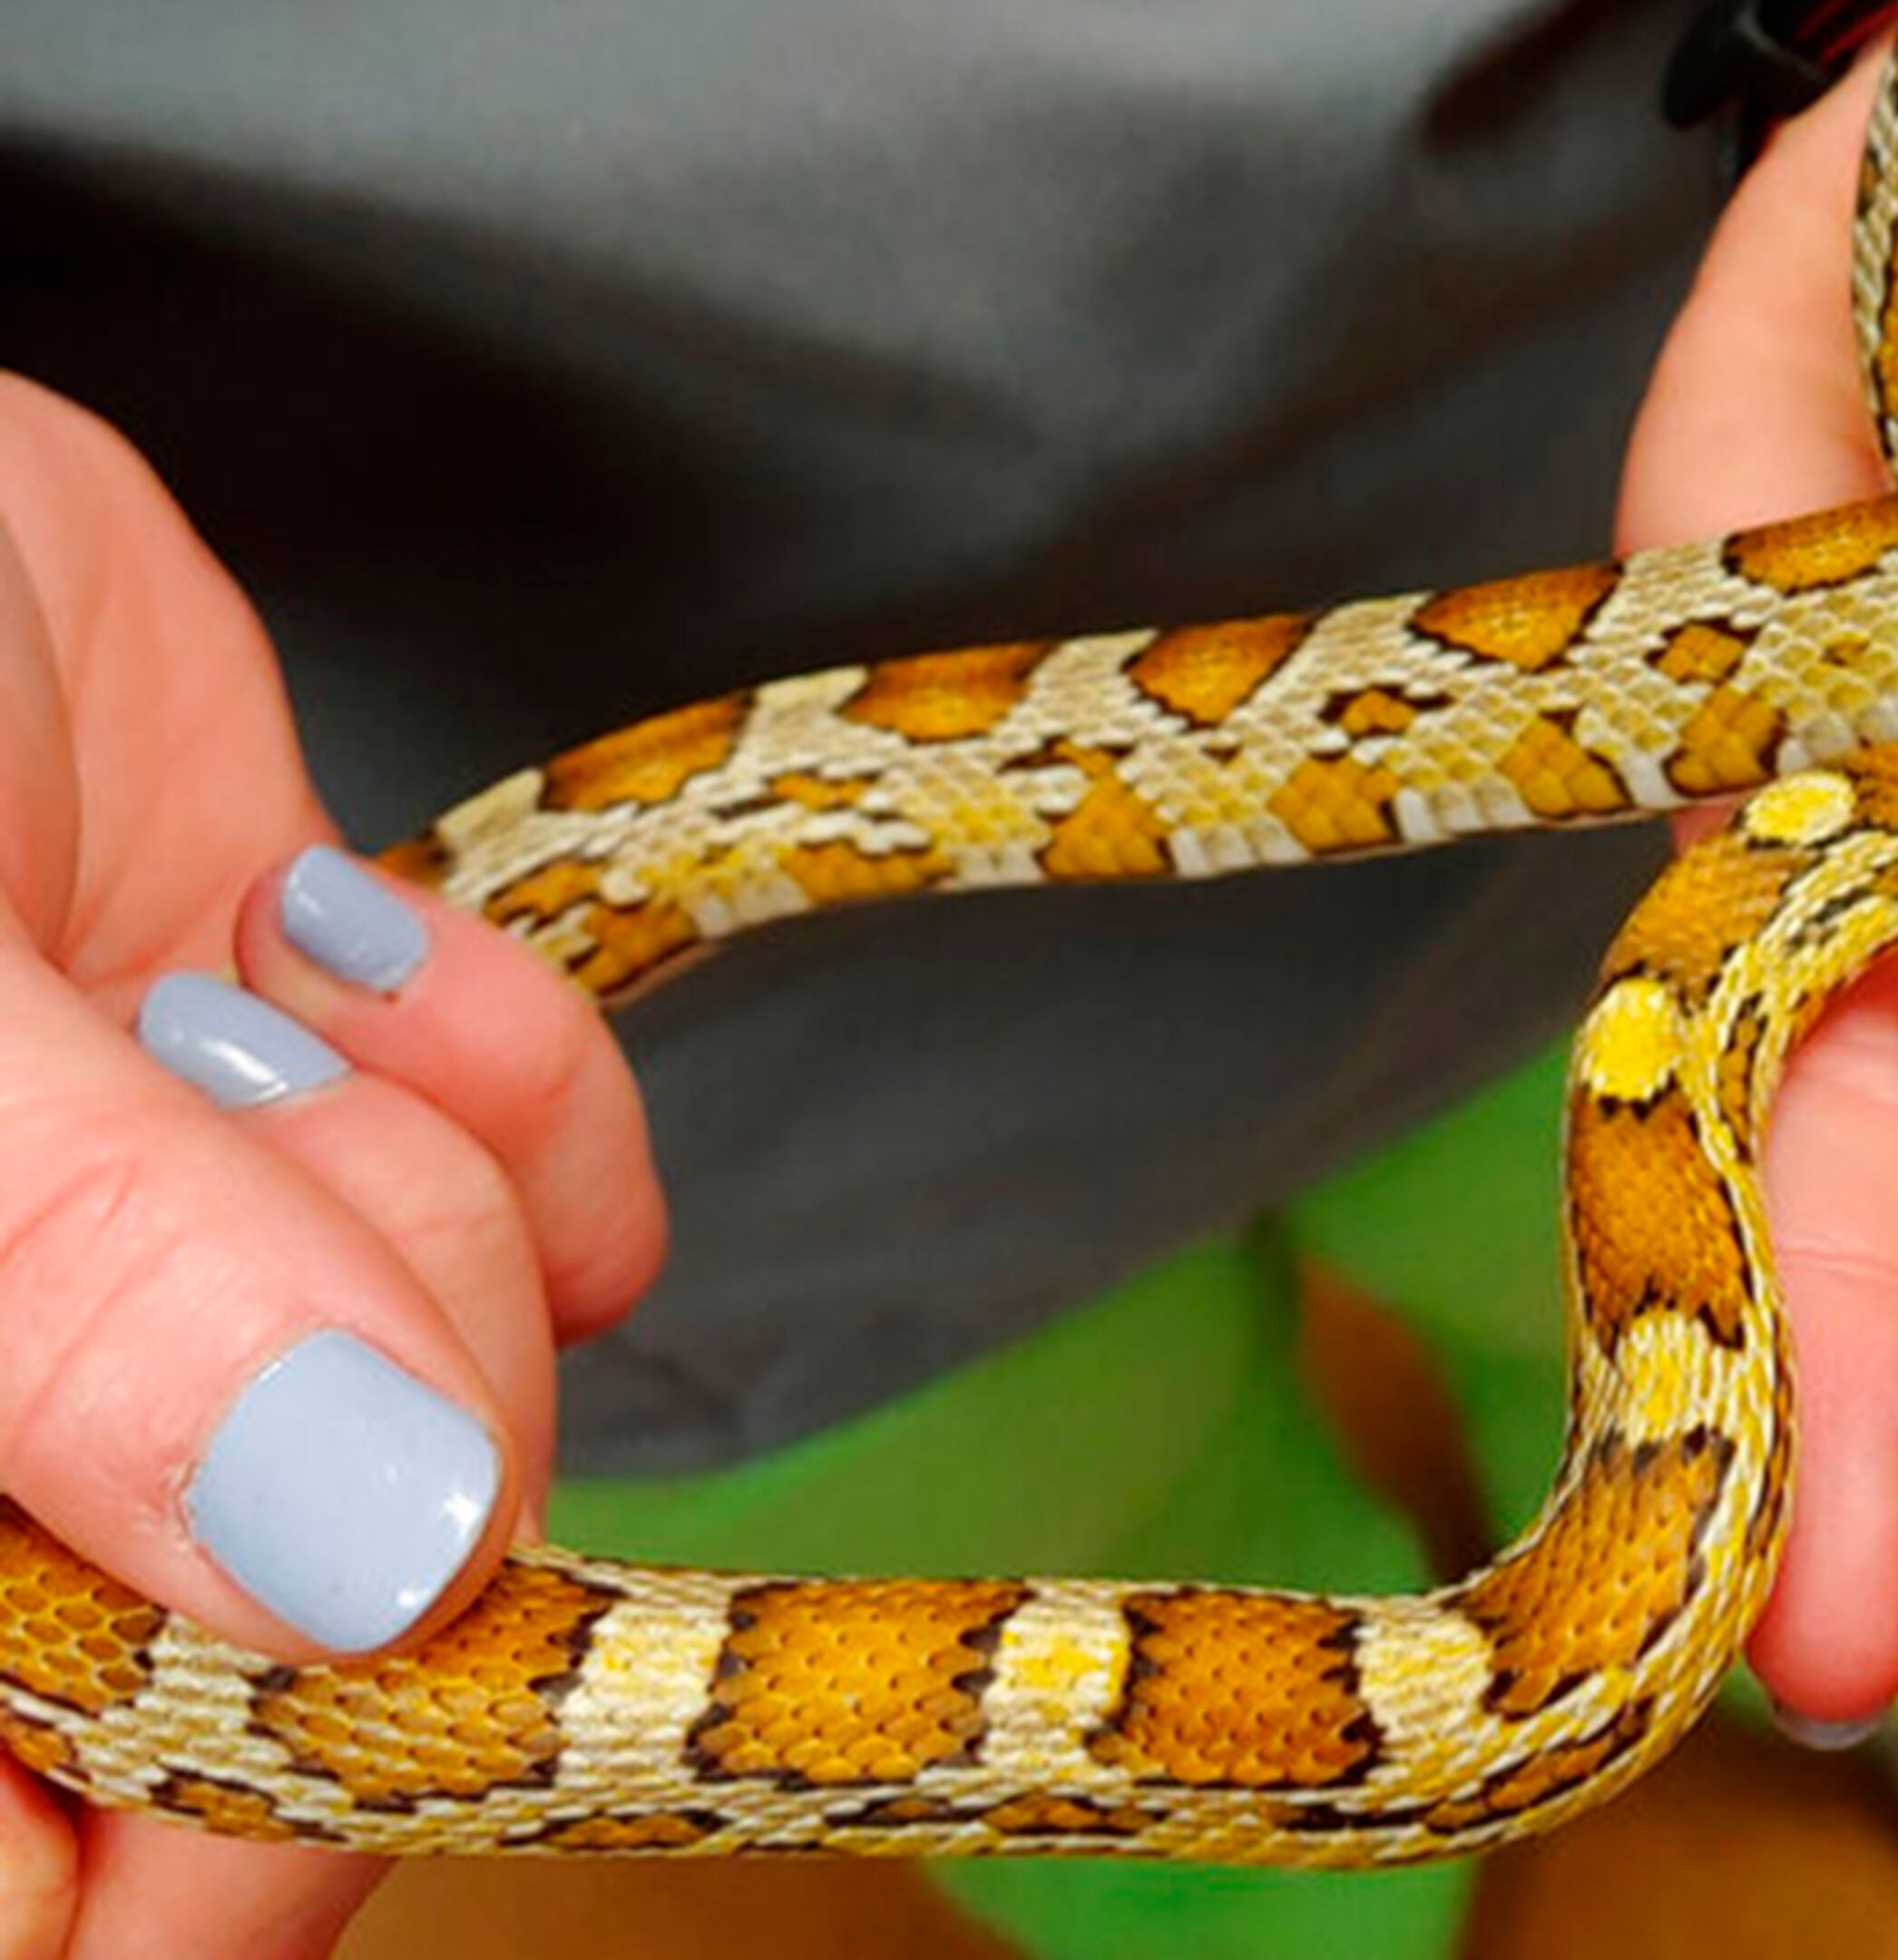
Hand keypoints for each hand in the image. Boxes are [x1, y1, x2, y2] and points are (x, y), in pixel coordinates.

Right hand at [0, 376, 662, 1956]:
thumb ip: (58, 1275)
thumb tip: (353, 1551)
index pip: (40, 1902)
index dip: (206, 1836)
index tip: (319, 1623)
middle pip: (303, 1681)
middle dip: (351, 1412)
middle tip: (220, 1141)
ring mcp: (152, 1298)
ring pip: (463, 1445)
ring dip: (398, 1196)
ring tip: (204, 1007)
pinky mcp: (297, 1124)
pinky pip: (552, 1227)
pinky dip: (510, 1083)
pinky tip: (337, 948)